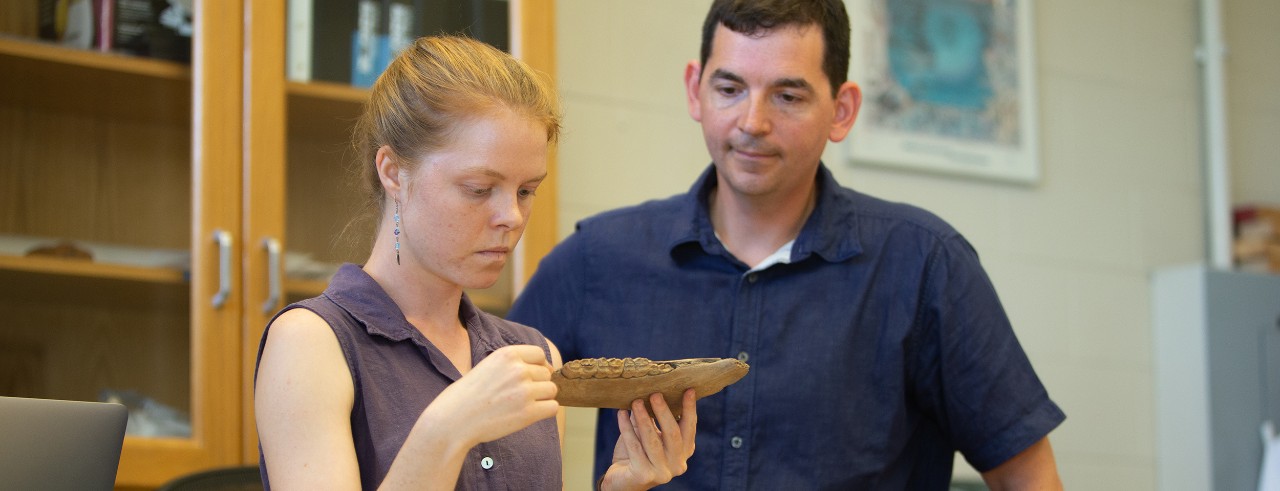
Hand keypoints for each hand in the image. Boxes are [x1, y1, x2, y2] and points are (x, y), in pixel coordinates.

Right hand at [425, 344, 559, 445]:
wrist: (452, 421)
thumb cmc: (466, 396)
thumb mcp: (487, 366)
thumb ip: (511, 364)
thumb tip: (545, 368)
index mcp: (507, 354)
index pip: (540, 354)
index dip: (539, 365)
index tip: (533, 376)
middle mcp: (518, 369)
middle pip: (546, 373)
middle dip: (538, 383)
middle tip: (520, 396)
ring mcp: (525, 391)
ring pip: (551, 390)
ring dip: (542, 398)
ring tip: (523, 405)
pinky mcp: (528, 413)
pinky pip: (553, 407)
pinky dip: (545, 411)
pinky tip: (531, 415)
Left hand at [600, 389, 696, 490]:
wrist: (622, 481)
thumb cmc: (638, 453)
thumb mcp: (650, 434)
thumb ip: (654, 418)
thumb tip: (652, 387)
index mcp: (684, 452)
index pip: (690, 428)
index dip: (689, 409)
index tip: (688, 390)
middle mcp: (677, 464)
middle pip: (673, 434)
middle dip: (663, 412)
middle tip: (655, 394)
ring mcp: (662, 472)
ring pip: (653, 440)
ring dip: (643, 419)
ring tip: (636, 402)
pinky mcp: (643, 475)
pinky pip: (634, 447)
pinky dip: (626, 428)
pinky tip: (620, 414)